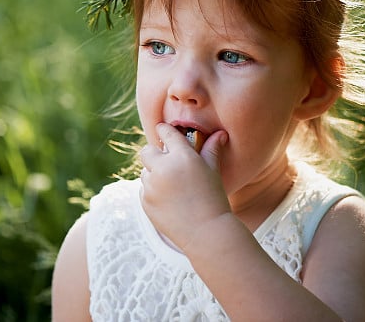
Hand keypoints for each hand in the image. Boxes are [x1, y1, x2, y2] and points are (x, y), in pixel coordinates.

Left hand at [139, 123, 229, 250]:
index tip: (163, 130)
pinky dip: (153, 192)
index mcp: (182, 156)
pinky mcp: (145, 202)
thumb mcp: (213, 171)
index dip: (164, 130)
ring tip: (173, 186)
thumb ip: (211, 150)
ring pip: (145, 172)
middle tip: (166, 162)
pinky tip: (169, 200)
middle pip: (146, 151)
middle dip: (154, 154)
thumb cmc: (214, 199)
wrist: (207, 232)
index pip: (166, 133)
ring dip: (154, 175)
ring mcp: (151, 186)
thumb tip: (220, 133)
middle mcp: (163, 168)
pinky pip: (144, 190)